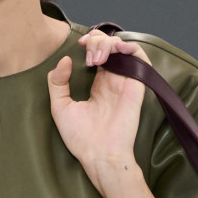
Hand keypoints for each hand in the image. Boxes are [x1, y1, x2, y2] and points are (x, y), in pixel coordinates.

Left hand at [47, 29, 148, 190]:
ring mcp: (125, 82)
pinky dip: (129, 47)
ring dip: (110, 43)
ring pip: (124, 48)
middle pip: (110, 46)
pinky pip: (140, 59)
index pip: (98, 53)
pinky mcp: (136, 86)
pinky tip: (115, 51)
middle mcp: (113, 81)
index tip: (80, 45)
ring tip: (97, 57)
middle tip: (89, 54)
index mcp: (98, 85)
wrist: (100, 156)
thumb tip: (65, 60)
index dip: (91, 42)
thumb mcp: (60, 107)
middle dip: (97, 41)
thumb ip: (57, 83)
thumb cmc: (81, 139)